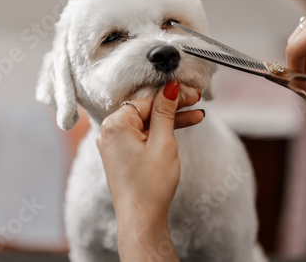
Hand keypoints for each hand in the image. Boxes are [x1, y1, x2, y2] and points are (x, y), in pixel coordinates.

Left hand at [96, 81, 202, 260]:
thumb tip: (168, 87)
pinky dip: (158, 132)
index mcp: (115, 125)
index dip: (171, 96)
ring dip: (169, 119)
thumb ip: (165, 112)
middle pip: (145, 110)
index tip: (191, 93)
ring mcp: (113, 143)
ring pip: (145, 123)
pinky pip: (140, 135)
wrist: (141, 218)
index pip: (147, 100)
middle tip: (196, 100)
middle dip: (172, 106)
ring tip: (196, 116)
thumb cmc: (151, 184)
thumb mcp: (163, 142)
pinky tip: (179, 128)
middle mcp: (108, 131)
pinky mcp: (120, 154)